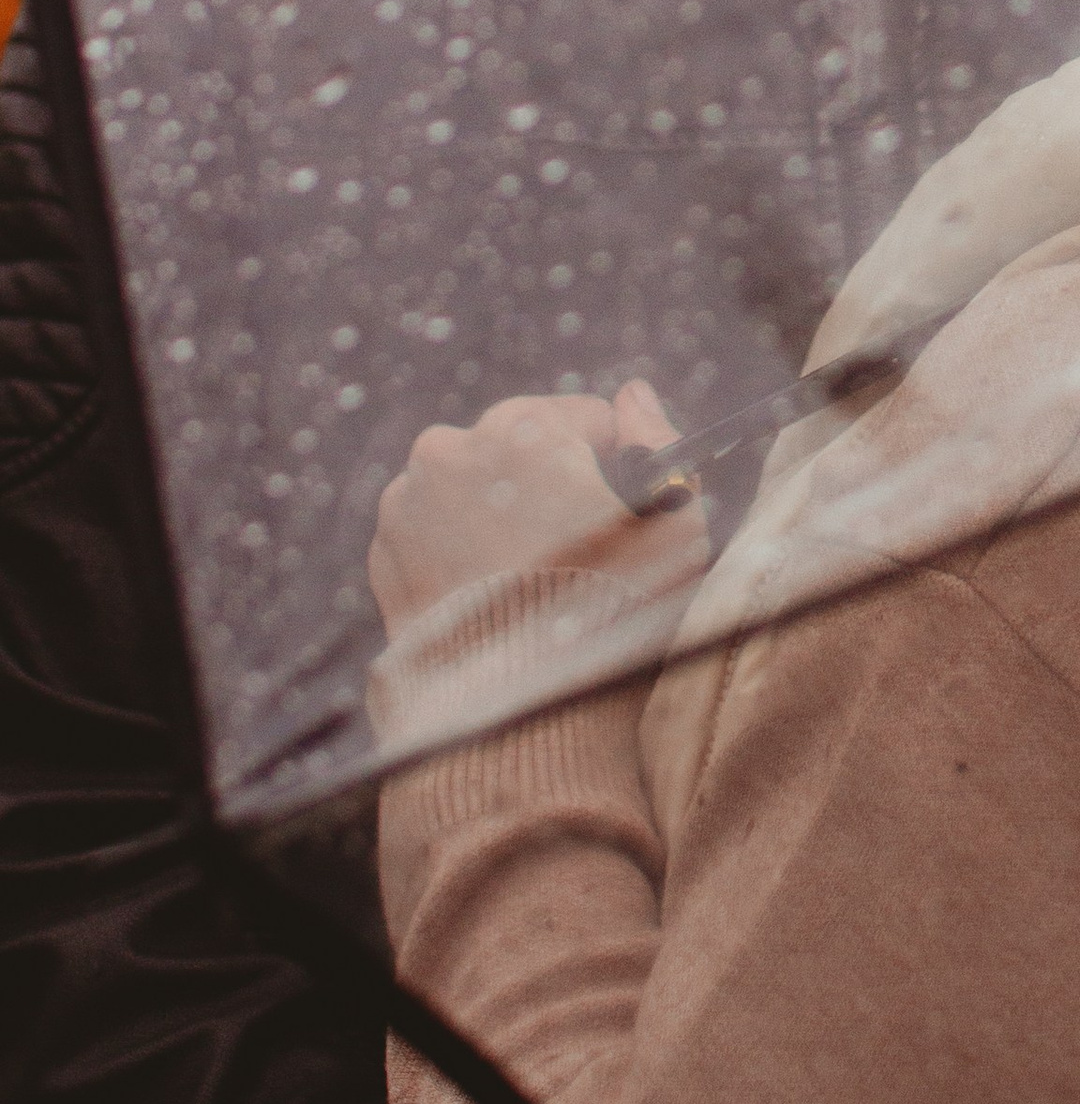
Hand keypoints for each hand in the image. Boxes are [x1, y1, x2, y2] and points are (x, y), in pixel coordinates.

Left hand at [369, 381, 708, 636]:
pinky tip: (491, 597)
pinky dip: (459, 555)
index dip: (611, 464)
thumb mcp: (670, 520)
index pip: (583, 419)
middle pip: (519, 449)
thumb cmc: (610, 608)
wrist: (517, 708)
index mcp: (524, 426)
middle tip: (571, 552)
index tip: (616, 509)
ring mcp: (408, 503)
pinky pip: (432, 535)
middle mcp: (453, 448)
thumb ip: (656, 439)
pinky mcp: (383, 555)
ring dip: (497, 516)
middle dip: (545, 485)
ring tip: (527, 581)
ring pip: (470, 489)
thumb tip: (635, 395)